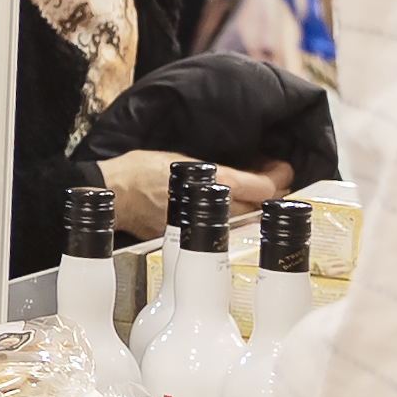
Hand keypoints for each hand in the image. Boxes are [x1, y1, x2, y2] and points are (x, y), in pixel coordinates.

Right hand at [97, 159, 286, 244]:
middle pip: (259, 207)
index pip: (262, 187)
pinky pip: (224, 230)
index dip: (278, 177)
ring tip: (261, 195)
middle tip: (277, 180)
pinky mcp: (192, 238)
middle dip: (273, 192)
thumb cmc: (140, 170)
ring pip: (245, 221)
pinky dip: (236, 218)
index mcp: (213, 184)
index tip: (283, 169)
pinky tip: (236, 210)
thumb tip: (245, 170)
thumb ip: (216, 168)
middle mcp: (213, 209)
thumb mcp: (183, 158)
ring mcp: (203, 227)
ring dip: (257, 208)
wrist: (113, 195)